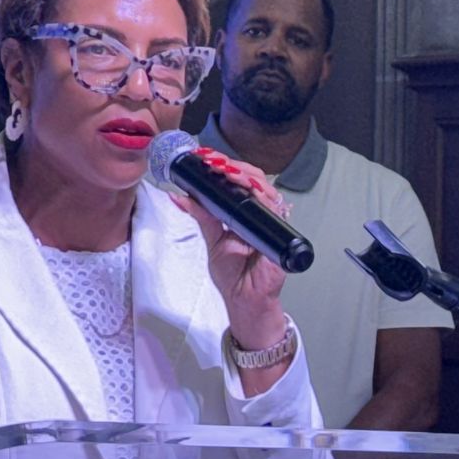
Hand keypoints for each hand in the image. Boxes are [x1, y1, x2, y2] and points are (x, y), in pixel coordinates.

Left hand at [168, 147, 290, 350]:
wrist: (244, 300)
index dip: (225, 166)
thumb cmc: (233, 274)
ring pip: (265, 189)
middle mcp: (261, 213)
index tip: (206, 158)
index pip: (239, 181)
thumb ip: (201, 215)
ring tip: (226, 171)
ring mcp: (273, 222)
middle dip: (234, 167)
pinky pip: (273, 210)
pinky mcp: (280, 234)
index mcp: (245, 212)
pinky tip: (248, 190)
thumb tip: (178, 196)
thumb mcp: (212, 239)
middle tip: (213, 161)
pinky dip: (261, 198)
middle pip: (254, 178)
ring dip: (245, 177)